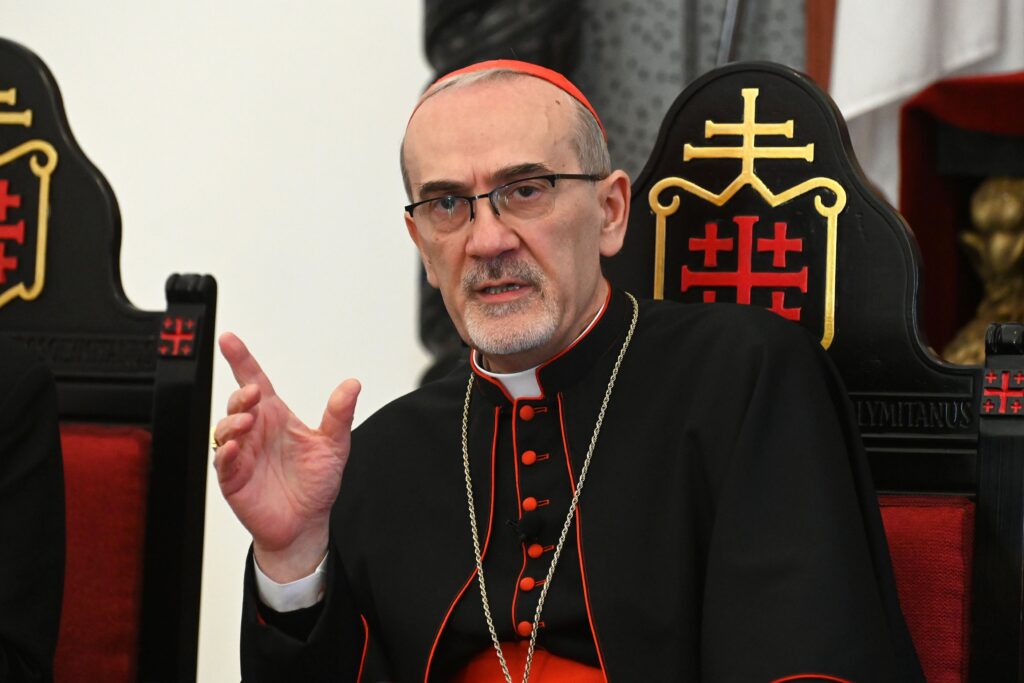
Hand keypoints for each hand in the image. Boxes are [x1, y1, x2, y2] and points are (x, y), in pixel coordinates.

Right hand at [213, 332, 360, 581]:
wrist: (306, 524)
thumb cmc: (316, 483)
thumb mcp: (334, 445)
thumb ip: (339, 415)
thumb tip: (352, 385)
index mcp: (276, 417)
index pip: (254, 381)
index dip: (241, 360)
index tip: (228, 339)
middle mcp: (255, 432)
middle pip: (238, 402)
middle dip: (241, 395)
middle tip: (254, 395)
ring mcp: (241, 454)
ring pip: (225, 429)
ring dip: (233, 421)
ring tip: (249, 421)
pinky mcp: (233, 479)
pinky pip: (221, 462)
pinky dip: (225, 453)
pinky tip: (233, 448)